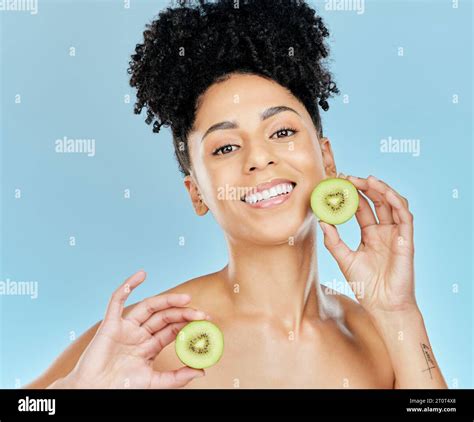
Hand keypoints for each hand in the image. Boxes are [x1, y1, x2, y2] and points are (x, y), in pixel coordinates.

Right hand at [58, 270, 207, 387]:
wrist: (93, 393)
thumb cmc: (121, 389)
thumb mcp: (154, 383)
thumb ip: (177, 377)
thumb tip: (203, 371)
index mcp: (149, 347)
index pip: (172, 330)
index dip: (188, 324)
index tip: (206, 323)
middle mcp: (139, 335)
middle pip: (164, 317)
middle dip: (183, 314)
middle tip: (202, 314)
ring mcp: (125, 328)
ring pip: (149, 307)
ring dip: (167, 300)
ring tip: (186, 299)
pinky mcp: (109, 325)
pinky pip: (116, 301)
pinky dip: (127, 286)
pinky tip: (141, 275)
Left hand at [318, 175, 416, 315]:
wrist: (382, 305)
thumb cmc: (365, 285)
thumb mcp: (344, 259)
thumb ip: (333, 241)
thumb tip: (321, 220)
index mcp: (370, 234)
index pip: (361, 207)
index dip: (351, 194)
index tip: (337, 182)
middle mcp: (384, 231)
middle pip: (376, 201)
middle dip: (363, 186)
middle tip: (348, 177)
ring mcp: (396, 234)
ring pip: (392, 203)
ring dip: (381, 189)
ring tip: (365, 179)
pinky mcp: (406, 240)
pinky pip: (405, 216)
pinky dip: (396, 201)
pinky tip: (384, 192)